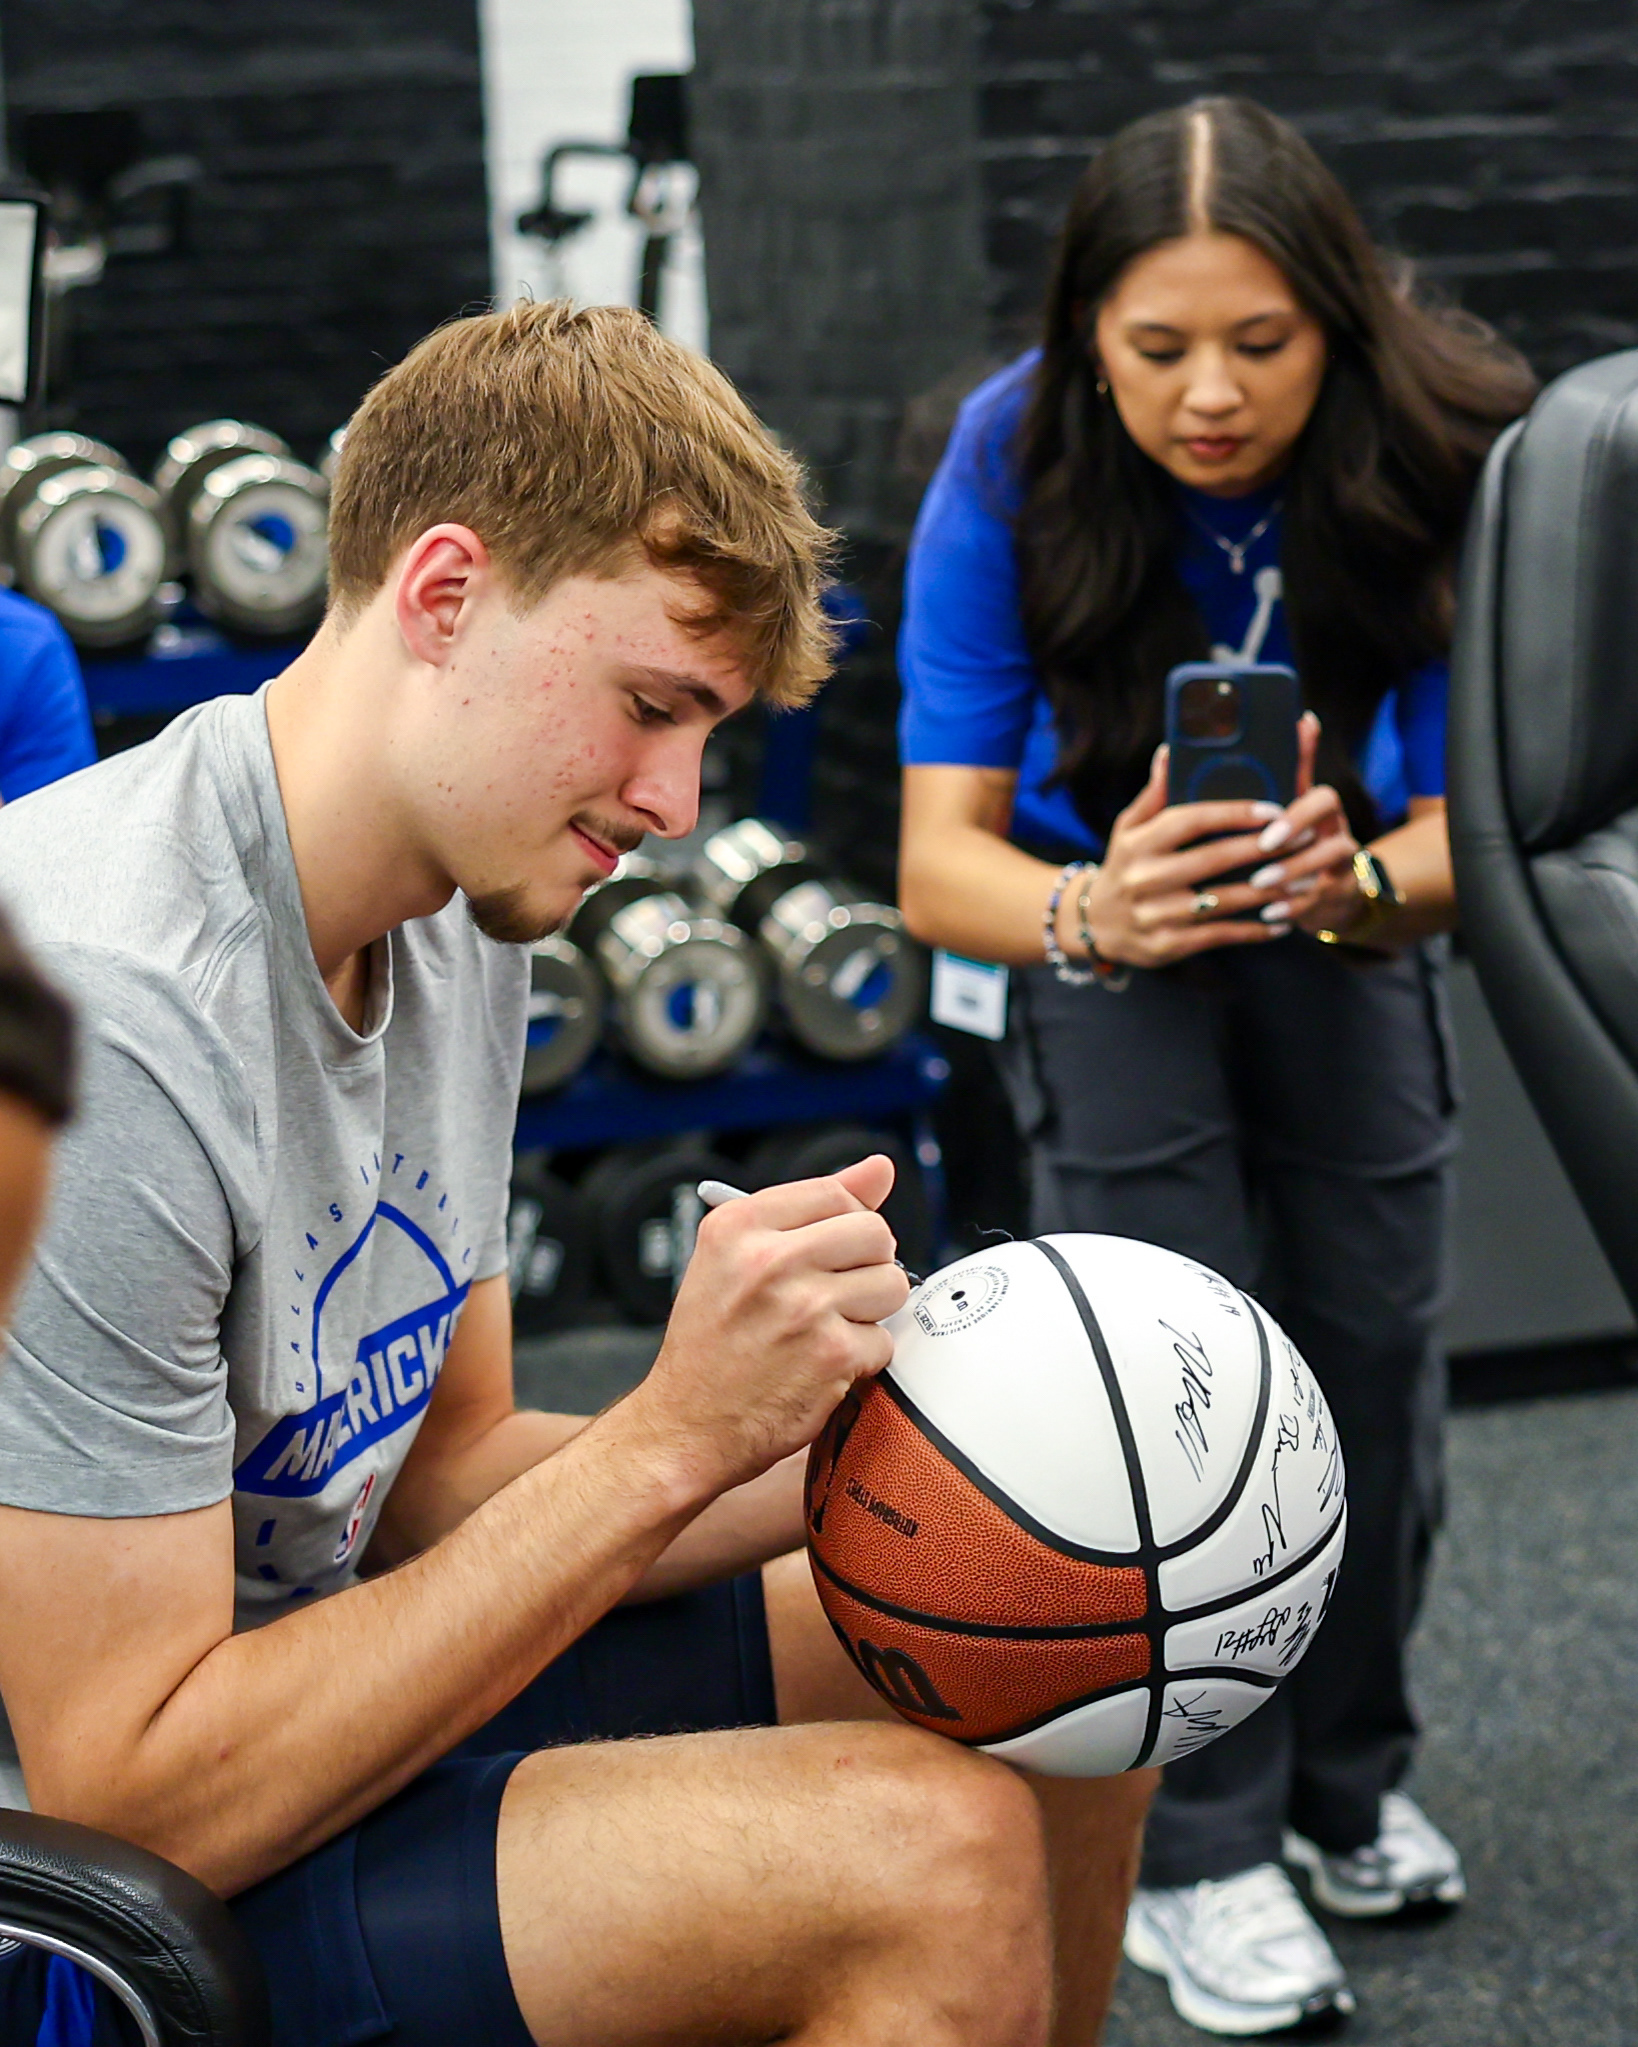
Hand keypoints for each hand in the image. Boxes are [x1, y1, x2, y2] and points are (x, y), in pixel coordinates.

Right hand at [628, 1157, 909, 1493]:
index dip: (848, 1221)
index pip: (837, 1193)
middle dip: (868, 1264)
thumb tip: (879, 1167)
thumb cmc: (709, 1344)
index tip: (838, 1245)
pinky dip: (862, 1358)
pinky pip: (884, 1340)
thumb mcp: (733, 1258)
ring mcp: (804, 1308)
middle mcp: (769, 1261)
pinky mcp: (832, 1355)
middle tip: (836, 1291)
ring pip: (891, 1284)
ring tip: (829, 1327)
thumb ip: (809, 1208)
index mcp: (740, 1227)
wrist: (686, 1425)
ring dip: (871, 1311)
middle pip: (875, 1233)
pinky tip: (823, 1365)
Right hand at [1073, 713, 1350, 966]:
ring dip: (1270, 892)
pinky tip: (1282, 922)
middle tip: (1304, 838)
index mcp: (1139, 842)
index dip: (1234, 813)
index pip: (1191, 821)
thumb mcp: (1129, 827)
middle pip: (1213, 859)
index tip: (1275, 809)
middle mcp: (1144, 878)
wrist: (1096, 924)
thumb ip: (1155, 793)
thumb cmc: (1125, 864)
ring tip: (1306, 881)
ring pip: (1223, 901)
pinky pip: (1220, 936)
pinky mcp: (1168, 945)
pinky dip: (1254, 930)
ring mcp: (1155, 914)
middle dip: (1264, 849)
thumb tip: (1170, 750)